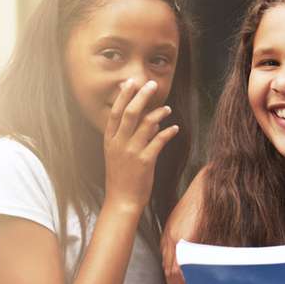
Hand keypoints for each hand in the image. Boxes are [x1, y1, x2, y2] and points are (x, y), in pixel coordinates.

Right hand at [104, 79, 178, 211]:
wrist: (121, 200)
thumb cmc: (121, 177)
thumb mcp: (117, 154)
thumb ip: (129, 137)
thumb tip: (149, 121)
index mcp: (110, 140)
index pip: (115, 112)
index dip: (124, 96)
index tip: (131, 82)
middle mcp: (118, 143)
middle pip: (130, 113)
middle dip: (141, 96)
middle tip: (151, 84)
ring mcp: (131, 152)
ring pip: (146, 125)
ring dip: (159, 113)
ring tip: (167, 108)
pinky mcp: (145, 162)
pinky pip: (158, 141)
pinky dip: (168, 132)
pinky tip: (174, 128)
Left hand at [161, 180, 203, 283]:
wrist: (204, 188)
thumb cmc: (198, 203)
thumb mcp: (185, 221)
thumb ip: (184, 239)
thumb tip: (190, 255)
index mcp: (168, 236)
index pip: (167, 264)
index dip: (171, 281)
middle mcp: (169, 240)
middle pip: (169, 271)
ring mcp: (177, 240)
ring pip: (175, 271)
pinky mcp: (187, 239)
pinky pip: (186, 264)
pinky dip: (188, 277)